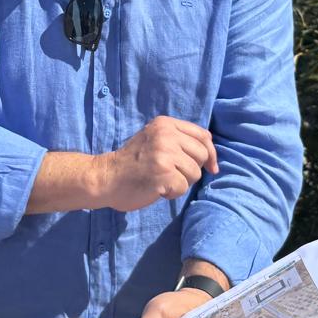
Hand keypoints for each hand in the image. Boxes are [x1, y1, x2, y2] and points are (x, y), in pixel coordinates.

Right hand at [94, 116, 218, 211]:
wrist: (106, 177)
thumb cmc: (132, 163)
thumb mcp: (154, 140)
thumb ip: (178, 140)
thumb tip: (211, 156)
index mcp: (165, 124)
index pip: (203, 135)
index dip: (210, 153)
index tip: (211, 167)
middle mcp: (166, 135)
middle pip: (202, 155)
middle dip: (192, 169)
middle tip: (171, 174)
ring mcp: (165, 153)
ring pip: (195, 173)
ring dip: (181, 182)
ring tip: (161, 180)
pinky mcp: (163, 173)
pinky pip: (183, 188)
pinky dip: (171, 193)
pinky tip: (156, 188)